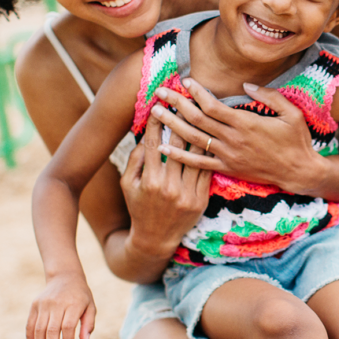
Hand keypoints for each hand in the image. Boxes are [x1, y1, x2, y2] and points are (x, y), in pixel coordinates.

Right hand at [26, 273, 95, 338]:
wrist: (65, 276)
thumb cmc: (80, 296)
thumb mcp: (90, 307)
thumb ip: (88, 324)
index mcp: (73, 304)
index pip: (68, 326)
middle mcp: (57, 304)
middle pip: (52, 329)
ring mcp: (44, 304)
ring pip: (39, 328)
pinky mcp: (35, 305)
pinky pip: (30, 323)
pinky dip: (30, 337)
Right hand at [121, 110, 211, 253]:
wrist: (156, 239)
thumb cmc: (139, 207)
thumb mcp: (128, 185)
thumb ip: (134, 160)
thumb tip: (145, 137)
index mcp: (150, 180)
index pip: (154, 142)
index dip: (156, 121)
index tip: (159, 103)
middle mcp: (170, 186)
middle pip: (177, 144)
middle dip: (179, 119)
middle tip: (183, 99)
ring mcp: (188, 193)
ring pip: (196, 155)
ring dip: (198, 131)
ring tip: (200, 112)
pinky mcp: (201, 199)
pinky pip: (206, 170)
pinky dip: (207, 153)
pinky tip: (210, 137)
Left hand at [149, 78, 323, 192]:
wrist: (299, 172)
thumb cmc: (297, 140)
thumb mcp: (291, 113)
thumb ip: (269, 96)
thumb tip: (246, 85)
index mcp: (246, 123)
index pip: (213, 106)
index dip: (197, 93)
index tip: (185, 81)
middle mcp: (233, 139)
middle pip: (197, 119)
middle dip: (176, 104)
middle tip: (159, 92)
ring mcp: (228, 156)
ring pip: (193, 139)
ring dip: (172, 124)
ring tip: (155, 112)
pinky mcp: (228, 169)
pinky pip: (198, 162)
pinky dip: (179, 154)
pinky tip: (162, 146)